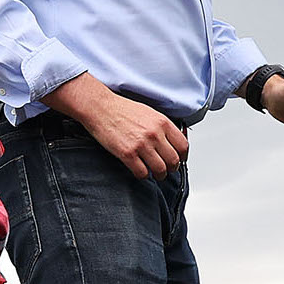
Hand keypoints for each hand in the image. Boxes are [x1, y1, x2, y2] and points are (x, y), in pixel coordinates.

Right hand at [52, 74, 187, 177]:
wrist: (100, 108)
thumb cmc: (122, 109)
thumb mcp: (150, 113)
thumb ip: (163, 127)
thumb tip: (173, 142)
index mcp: (162, 122)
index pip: (183, 146)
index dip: (182, 156)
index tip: (179, 159)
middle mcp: (154, 134)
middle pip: (173, 160)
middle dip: (172, 168)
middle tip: (167, 169)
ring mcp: (141, 145)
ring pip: (160, 170)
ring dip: (159, 175)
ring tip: (155, 173)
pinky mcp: (127, 154)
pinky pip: (142, 173)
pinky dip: (143, 176)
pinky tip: (140, 171)